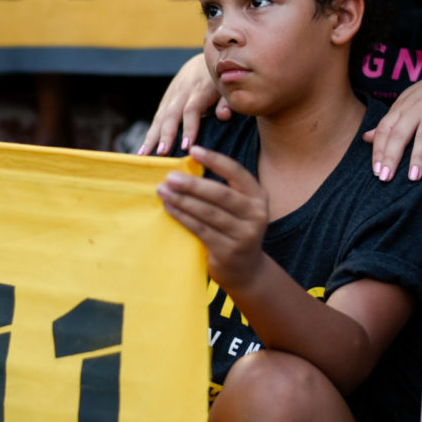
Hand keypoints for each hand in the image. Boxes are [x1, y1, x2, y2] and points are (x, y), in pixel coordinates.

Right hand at [139, 53, 228, 154]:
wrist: (205, 59)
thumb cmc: (221, 80)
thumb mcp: (227, 87)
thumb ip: (227, 102)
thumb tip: (223, 116)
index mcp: (200, 90)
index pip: (192, 111)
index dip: (189, 128)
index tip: (186, 147)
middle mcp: (182, 92)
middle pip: (171, 115)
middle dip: (165, 135)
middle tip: (162, 154)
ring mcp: (172, 95)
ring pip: (160, 117)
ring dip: (151, 137)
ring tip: (143, 155)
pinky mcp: (166, 99)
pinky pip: (157, 117)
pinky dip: (150, 134)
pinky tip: (143, 150)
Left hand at [157, 146, 267, 289]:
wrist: (246, 270)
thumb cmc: (234, 230)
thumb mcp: (239, 209)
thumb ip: (223, 190)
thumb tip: (186, 167)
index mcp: (258, 197)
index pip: (237, 172)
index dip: (215, 160)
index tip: (193, 150)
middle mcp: (256, 214)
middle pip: (220, 194)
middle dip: (192, 184)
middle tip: (170, 176)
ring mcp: (244, 234)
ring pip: (208, 213)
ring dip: (182, 200)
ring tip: (163, 190)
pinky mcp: (228, 251)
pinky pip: (200, 230)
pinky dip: (182, 217)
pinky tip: (169, 208)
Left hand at [364, 69, 421, 181]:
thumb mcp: (406, 102)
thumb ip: (389, 121)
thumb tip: (366, 138)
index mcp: (401, 107)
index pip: (384, 130)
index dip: (378, 150)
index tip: (376, 170)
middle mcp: (414, 108)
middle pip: (398, 134)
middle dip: (390, 156)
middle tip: (385, 178)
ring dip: (416, 157)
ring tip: (412, 177)